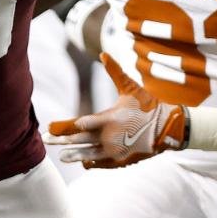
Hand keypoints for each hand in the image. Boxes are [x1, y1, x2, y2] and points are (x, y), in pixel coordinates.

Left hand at [43, 55, 185, 167]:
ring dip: (74, 155)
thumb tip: (103, 54)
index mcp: (110, 119)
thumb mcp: (131, 88)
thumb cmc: (149, 105)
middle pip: (80, 140)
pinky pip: (102, 163)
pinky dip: (92, 162)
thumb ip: (115, 72)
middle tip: (47, 140)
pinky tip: (83, 162)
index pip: (81, 124)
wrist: (169, 128)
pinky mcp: (122, 160)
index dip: (64, 126)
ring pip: (88, 155)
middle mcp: (110, 137)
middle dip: (61, 140)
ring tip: (62, 156)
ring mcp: (115, 151)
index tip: (50, 127)